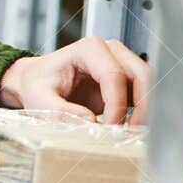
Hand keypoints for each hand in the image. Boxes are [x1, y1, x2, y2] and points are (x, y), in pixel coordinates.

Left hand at [0, 35, 150, 123]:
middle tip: (128, 133)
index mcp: (89, 49)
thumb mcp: (38, 99)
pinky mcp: (125, 78)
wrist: (35, 81)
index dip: (116, 105)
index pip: (114, 75)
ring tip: (129, 132)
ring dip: (143, 109)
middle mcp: (110, 50)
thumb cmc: (36, 85)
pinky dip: (140, 110)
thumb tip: (90, 121)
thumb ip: (60, 111)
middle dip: (139, 106)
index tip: (109, 127)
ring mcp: (120, 62)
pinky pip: (142, 93)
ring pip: (147, 84)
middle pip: (141, 76)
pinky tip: (129, 127)